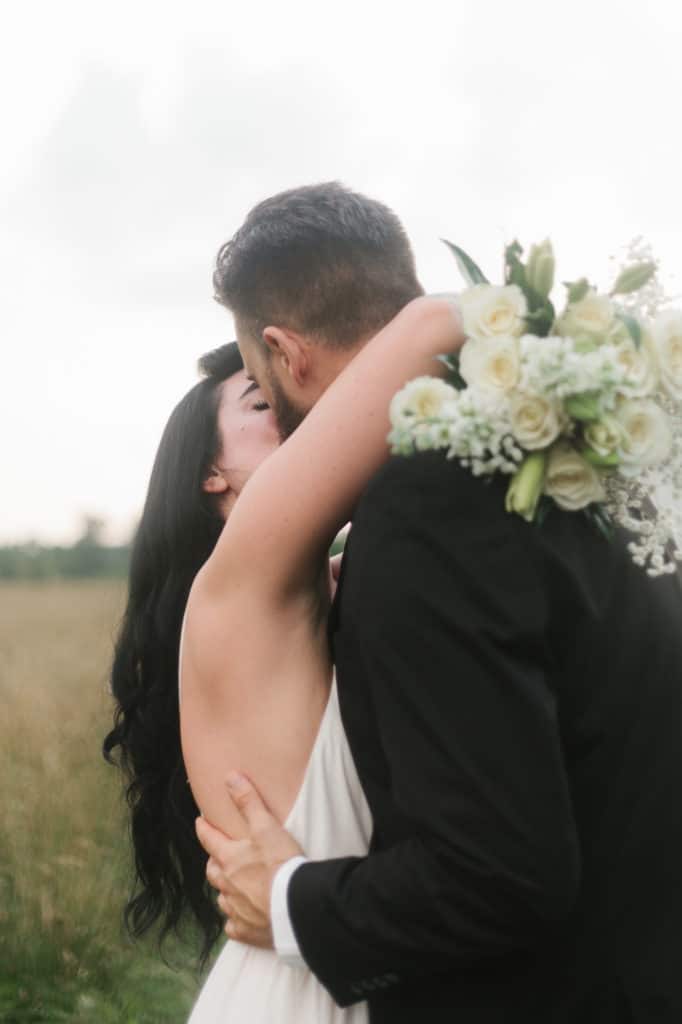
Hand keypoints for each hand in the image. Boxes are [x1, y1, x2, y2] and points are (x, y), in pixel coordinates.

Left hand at [195, 772, 304, 948]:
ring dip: (225, 890)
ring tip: (233, 886)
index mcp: (229, 859)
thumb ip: (248, 801)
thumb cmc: (280, 864)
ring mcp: (235, 910)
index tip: (200, 822)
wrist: (296, 906)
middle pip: (213, 871)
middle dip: (215, 862)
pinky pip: (234, 926)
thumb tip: (230, 777)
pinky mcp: (247, 931)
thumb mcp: (266, 826)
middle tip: (219, 855)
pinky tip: (241, 918)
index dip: (204, 829)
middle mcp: (227, 886)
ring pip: (222, 898)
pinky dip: (235, 920)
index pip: (209, 840)